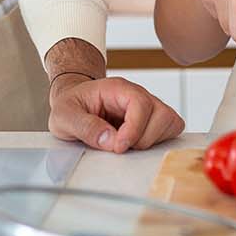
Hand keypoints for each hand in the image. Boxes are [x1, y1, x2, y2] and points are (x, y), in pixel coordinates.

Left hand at [47, 75, 184, 153]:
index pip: (140, 104)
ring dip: (151, 141)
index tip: (119, 146)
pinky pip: (172, 129)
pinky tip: (138, 144)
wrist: (74, 103)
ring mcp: (149, 106)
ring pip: (171, 122)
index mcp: (117, 88)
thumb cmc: (71, 105)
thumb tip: (110, 140)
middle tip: (119, 145)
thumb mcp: (64, 115)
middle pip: (161, 114)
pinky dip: (160, 141)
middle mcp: (138, 94)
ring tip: (128, 144)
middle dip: (142, 139)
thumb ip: (84, 126)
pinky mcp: (154, 120)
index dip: (134, 129)